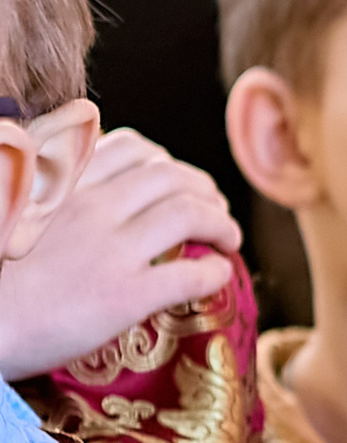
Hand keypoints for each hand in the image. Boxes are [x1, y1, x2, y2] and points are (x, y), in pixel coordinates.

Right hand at [0, 129, 238, 379]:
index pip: (132, 148)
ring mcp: (110, 250)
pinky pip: (191, 274)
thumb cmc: (0, 278)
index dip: (169, 162)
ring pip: (190, 214)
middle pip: (172, 177)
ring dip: (222, 223)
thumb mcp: (23, 215)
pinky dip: (216, 271)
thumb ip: (60, 197)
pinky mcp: (125, 295)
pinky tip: (219, 276)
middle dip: (205, 190)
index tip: (181, 182)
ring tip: (229, 239)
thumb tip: (99, 190)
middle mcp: (90, 207)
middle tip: (216, 211)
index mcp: (63, 185)